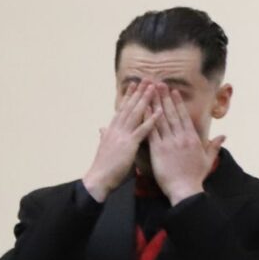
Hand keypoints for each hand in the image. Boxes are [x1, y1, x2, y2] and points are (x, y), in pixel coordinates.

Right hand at [83, 82, 158, 201]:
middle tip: (146, 79)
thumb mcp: (104, 148)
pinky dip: (151, 119)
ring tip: (153, 88)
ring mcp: (122, 136)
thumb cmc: (103, 168)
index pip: (121, 110)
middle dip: (138, 93)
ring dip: (145, 100)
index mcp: (111, 131)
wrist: (98, 179)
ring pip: (135, 114)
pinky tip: (160, 110)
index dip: (128, 97)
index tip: (133, 85)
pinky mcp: (129, 144)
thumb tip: (101, 129)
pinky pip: (142, 130)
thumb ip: (104, 136)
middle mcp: (116, 129)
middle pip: (129, 107)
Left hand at [148, 88, 222, 203]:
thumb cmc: (195, 177)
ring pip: (161, 120)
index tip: (173, 91)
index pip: (184, 116)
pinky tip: (142, 111)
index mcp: (192, 138)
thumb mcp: (208, 160)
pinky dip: (147, 120)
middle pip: (171, 114)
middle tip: (159, 84)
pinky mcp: (158, 150)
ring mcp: (169, 143)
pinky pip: (151, 132)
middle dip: (164, 98)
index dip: (177, 103)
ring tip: (149, 92)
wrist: (185, 190)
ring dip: (154, 104)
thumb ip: (214, 146)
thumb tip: (223, 135)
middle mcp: (181, 137)